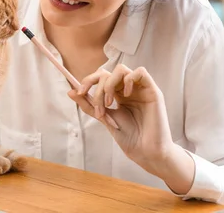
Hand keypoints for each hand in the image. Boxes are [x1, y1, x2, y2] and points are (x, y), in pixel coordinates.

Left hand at [67, 64, 194, 194]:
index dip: (88, 80)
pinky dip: (129, 80)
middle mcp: (128, 89)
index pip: (101, 77)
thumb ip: (89, 105)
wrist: (146, 152)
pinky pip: (141, 72)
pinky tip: (125, 95)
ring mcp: (140, 89)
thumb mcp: (104, 119)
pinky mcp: (153, 91)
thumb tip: (70, 92)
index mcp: (117, 95)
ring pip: (121, 69)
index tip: (79, 92)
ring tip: (110, 103)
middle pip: (108, 73)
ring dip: (110, 84)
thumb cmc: (129, 138)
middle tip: (99, 107)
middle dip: (98, 88)